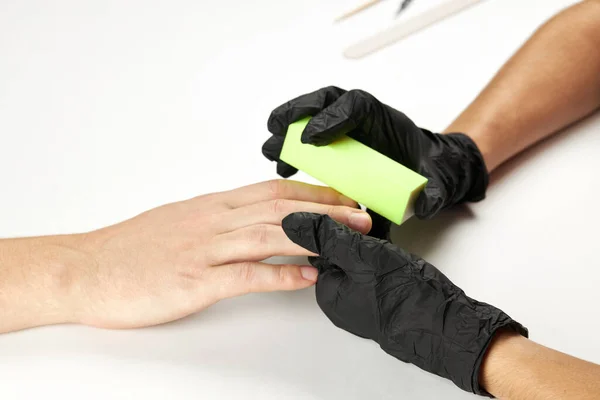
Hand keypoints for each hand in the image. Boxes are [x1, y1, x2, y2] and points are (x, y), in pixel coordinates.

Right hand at [65, 180, 371, 328]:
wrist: (85, 269)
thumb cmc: (131, 248)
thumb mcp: (181, 222)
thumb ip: (219, 220)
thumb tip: (254, 222)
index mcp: (212, 206)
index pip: (273, 191)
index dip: (314, 193)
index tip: (343, 198)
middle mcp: (213, 221)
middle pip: (281, 208)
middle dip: (328, 210)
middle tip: (363, 216)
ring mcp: (205, 250)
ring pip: (270, 234)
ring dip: (316, 235)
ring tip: (350, 240)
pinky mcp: (194, 281)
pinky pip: (246, 275)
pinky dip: (281, 274)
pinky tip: (307, 277)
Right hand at [262, 86, 488, 220]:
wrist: (426, 170)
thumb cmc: (426, 170)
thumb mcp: (435, 181)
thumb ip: (432, 191)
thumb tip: (423, 203)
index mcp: (384, 119)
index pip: (355, 106)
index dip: (331, 118)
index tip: (313, 139)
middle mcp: (361, 118)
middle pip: (325, 102)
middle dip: (298, 114)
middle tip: (278, 131)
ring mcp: (345, 127)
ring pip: (311, 115)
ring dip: (288, 129)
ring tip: (272, 149)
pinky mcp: (335, 142)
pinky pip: (309, 137)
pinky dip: (293, 145)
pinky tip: (280, 162)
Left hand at [282, 212, 526, 395]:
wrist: (444, 325)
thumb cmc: (404, 295)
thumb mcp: (359, 254)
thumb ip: (325, 236)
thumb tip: (292, 221)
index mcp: (327, 289)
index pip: (317, 246)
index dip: (334, 223)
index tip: (349, 213)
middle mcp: (340, 299)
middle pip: (336, 252)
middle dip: (352, 233)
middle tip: (371, 228)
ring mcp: (361, 302)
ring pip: (357, 259)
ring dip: (369, 243)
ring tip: (386, 242)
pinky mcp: (382, 300)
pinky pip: (373, 271)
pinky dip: (381, 256)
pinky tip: (395, 255)